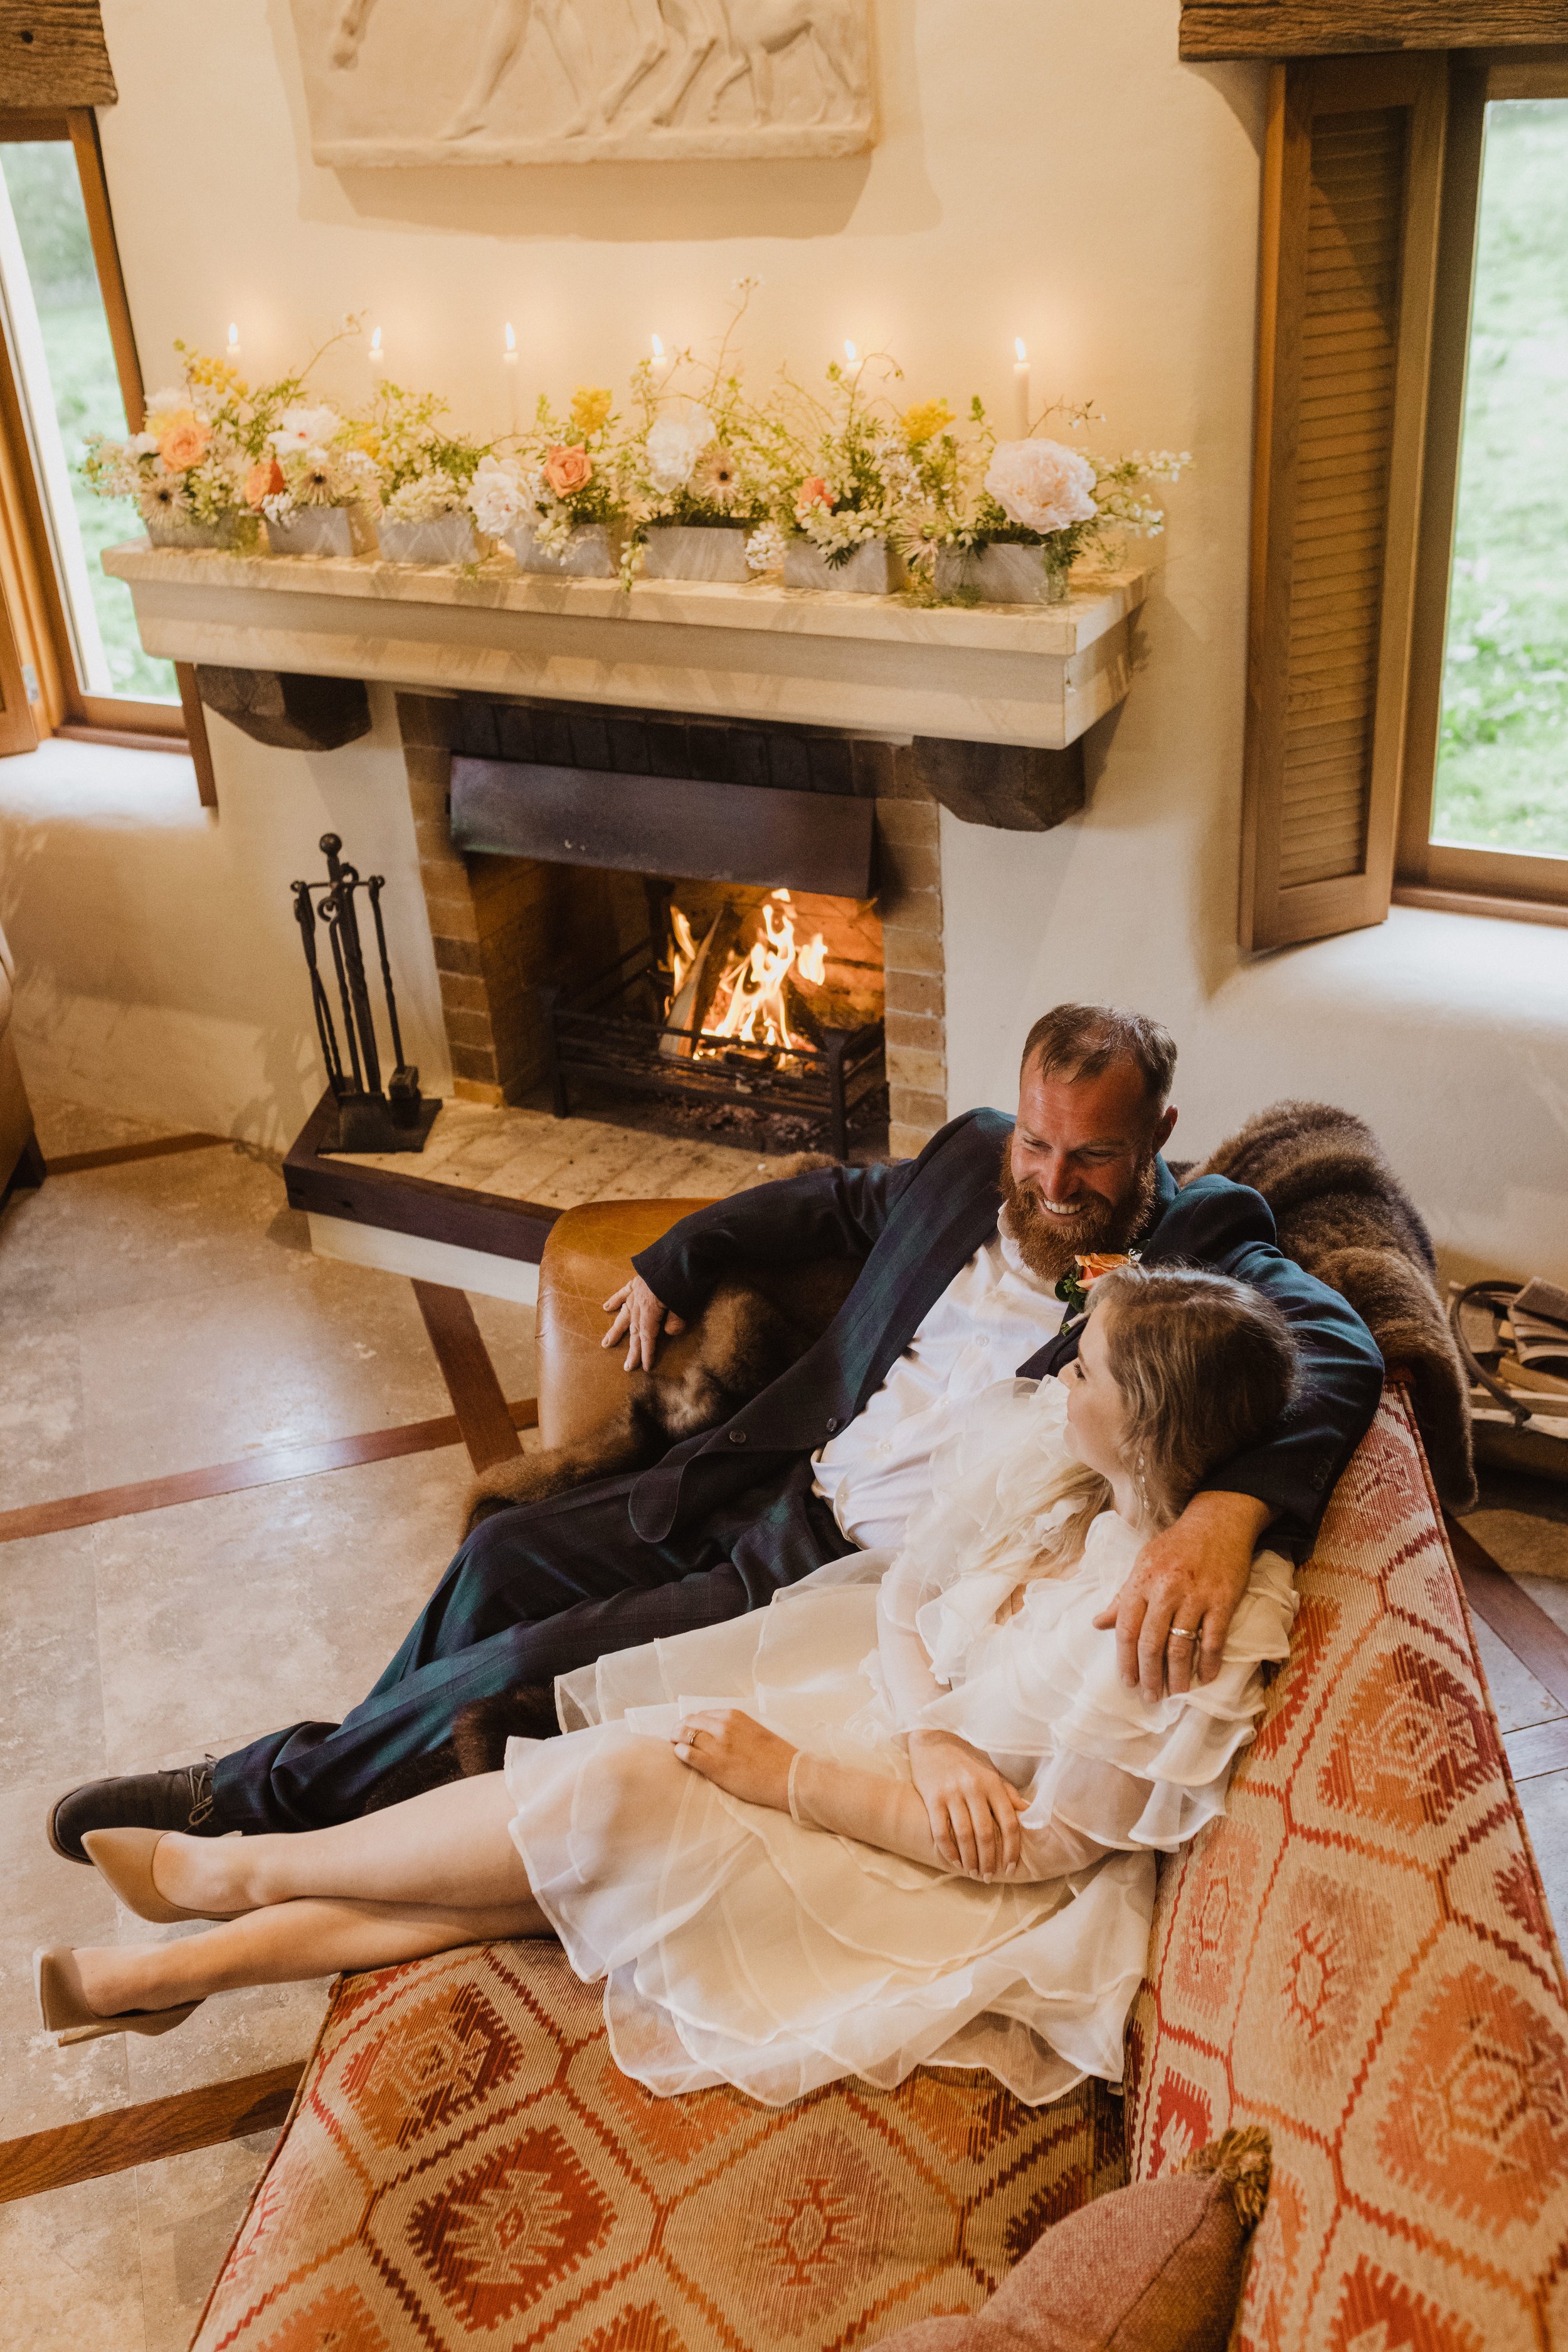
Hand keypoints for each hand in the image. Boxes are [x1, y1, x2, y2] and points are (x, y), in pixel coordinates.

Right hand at [601, 1275, 686, 1371]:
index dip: (647, 1353)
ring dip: (616, 1330)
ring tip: (606, 1343)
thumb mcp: (684, 1304)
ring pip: (624, 1314)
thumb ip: (676, 1321)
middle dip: (633, 1349)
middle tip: (628, 1367)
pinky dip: (615, 1300)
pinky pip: (623, 1292)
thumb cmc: (685, 1279)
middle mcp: (639, 1302)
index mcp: (650, 1310)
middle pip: (635, 1330)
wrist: (681, 1250)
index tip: (646, 1368)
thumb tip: (669, 1332)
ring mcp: (636, 1291)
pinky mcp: (638, 1280)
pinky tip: (606, 1308)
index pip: (647, 1337)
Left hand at [673, 1707, 794, 1809]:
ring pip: (684, 1735)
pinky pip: (687, 1754)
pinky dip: (680, 1753)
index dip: (692, 1723)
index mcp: (734, 1716)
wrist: (787, 1776)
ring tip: (676, 1746)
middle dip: (679, 1729)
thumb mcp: (754, 1730)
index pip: (701, 1714)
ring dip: (676, 1740)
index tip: (689, 1730)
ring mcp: (717, 1745)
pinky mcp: (714, 1765)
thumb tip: (718, 1731)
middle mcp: (723, 1726)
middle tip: (677, 1738)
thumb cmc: (775, 1756)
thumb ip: (735, 1728)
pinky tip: (680, 1755)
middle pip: (688, 1722)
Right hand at [907, 1728, 1029, 1880]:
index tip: (1011, 1868)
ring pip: (965, 1835)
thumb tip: (1028, 1813)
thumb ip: (1008, 1794)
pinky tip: (954, 1861)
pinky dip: (948, 1851)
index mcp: (993, 1784)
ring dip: (970, 1859)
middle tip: (988, 1877)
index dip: (1012, 1849)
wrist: (933, 1739)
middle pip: (986, 1834)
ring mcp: (952, 1793)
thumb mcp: (991, 1773)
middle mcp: (974, 1788)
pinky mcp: (932, 1797)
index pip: (1009, 1823)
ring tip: (973, 1872)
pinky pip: (941, 1831)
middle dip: (989, 1861)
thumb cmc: (966, 1760)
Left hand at [1093, 1490, 1271, 1700]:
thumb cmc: (1176, 1546)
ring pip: (1181, 1646)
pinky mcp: (1222, 1600)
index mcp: (1141, 1582)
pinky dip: (1208, 1662)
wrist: (1218, 1522)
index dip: (1125, 1660)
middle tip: (1150, 1697)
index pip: (1126, 1629)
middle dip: (1149, 1675)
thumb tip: (1098, 1623)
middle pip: (1151, 1643)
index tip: (1127, 1682)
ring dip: (1177, 1675)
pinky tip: (1205, 1677)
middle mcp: (1165, 1590)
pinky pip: (1213, 1640)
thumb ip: (1122, 1597)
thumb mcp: (1143, 1563)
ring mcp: (1194, 1596)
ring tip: (1175, 1693)